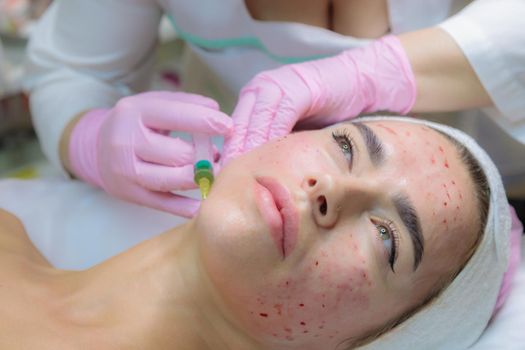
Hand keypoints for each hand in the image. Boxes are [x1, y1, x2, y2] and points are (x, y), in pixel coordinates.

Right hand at [68, 91, 231, 217]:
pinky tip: (204, 201)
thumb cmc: (137, 123)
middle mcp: (125, 142)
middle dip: (204, 156)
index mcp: (133, 112)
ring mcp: (126, 172)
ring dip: (200, 178)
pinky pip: (164, 204)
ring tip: (213, 171)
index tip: (228, 126)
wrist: (98, 148)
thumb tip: (215, 110)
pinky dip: (186, 206)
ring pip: (171, 180)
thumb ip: (185, 103)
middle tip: (220, 155)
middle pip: (176, 153)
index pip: (174, 115)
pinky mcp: (130, 195)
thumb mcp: (154, 103)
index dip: (205, 121)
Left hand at [222, 35, 415, 162]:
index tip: (222, 179)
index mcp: (254, 97)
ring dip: (249, 149)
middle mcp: (260, 88)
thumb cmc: (325, 110)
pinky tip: (269, 158)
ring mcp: (277, 85)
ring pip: (256, 121)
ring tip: (243, 175)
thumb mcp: (292, 128)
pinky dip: (273, 136)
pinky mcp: (297, 87)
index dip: (228, 154)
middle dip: (233, 155)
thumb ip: (273, 142)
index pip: (235, 129)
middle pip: (240, 126)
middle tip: (226, 182)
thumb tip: (254, 174)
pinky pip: (280, 115)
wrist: (358, 83)